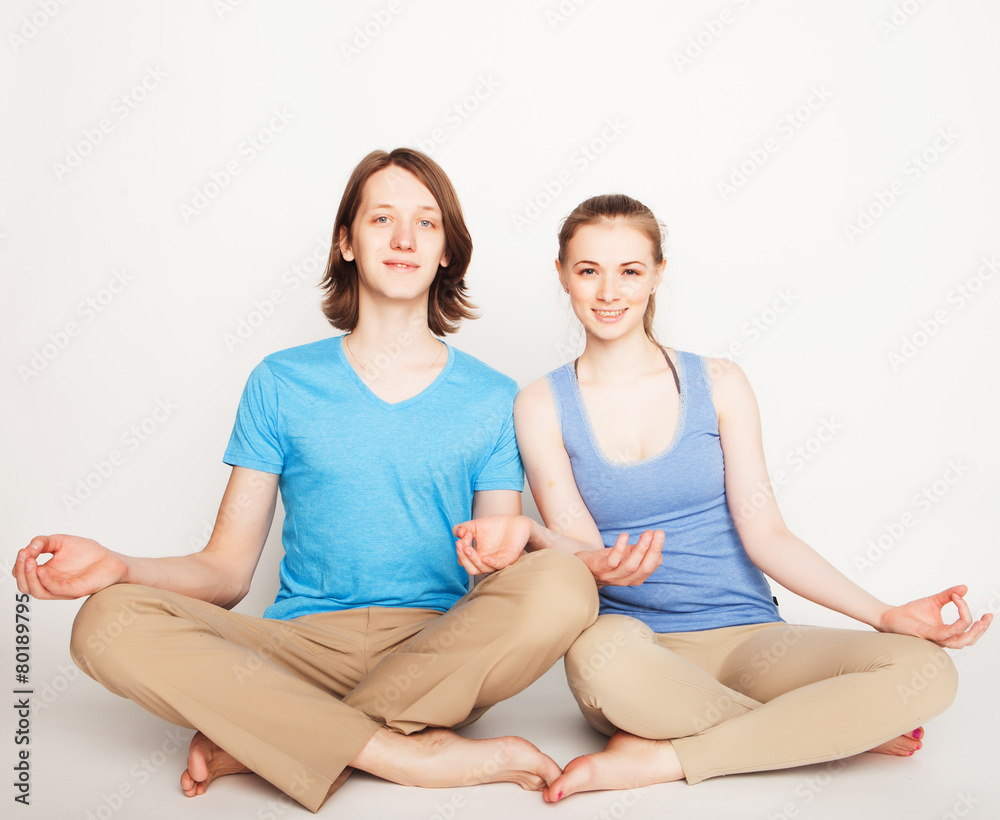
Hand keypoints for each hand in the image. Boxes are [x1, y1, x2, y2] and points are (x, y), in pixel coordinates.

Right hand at [13, 534, 128, 599]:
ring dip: (30, 578)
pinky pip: (56, 590)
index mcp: (46, 573)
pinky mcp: (75, 590)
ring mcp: (63, 589)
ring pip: (38, 592)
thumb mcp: (61, 541)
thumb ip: (43, 542)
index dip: (19, 564)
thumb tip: (29, 547)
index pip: (23, 575)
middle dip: (20, 572)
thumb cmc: (88, 552)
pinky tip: (42, 570)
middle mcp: (52, 583)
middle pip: (26, 586)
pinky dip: (46, 581)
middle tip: (24, 557)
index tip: (23, 551)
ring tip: (30, 562)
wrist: (111, 559)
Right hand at [453, 515, 531, 575]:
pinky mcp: (509, 558)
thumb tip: (456, 532)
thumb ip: (464, 528)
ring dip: (473, 560)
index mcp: (478, 556)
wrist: (516, 522)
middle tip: (460, 544)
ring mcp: (497, 561)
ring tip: (467, 548)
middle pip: (471, 568)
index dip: (460, 549)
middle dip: (463, 557)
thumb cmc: (496, 526)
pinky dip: (490, 563)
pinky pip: (499, 565)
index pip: (464, 560)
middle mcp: (486, 561)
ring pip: (482, 569)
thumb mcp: (475, 525)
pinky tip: (484, 557)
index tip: (463, 534)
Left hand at [576, 530, 663, 586]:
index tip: (659, 534)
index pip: (650, 566)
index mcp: (634, 577)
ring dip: (641, 549)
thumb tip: (654, 538)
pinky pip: (612, 562)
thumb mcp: (626, 556)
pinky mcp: (599, 569)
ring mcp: (612, 576)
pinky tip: (625, 536)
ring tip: (647, 534)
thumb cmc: (607, 560)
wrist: (582, 567)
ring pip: (630, 566)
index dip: (656, 550)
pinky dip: (619, 549)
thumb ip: (640, 551)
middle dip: (653, 550)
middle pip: (643, 568)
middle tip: (659, 533)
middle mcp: (625, 579)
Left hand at [878, 585, 991, 647]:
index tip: (960, 595)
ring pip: (960, 642)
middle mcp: (943, 637)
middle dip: (981, 630)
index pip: (966, 627)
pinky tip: (959, 618)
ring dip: (972, 632)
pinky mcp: (926, 635)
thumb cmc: (911, 612)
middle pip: (969, 640)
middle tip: (988, 617)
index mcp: (947, 631)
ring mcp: (935, 638)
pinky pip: (945, 635)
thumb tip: (964, 588)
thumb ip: (948, 595)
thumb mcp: (934, 601)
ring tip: (979, 620)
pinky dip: (955, 628)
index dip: (967, 612)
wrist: (890, 616)